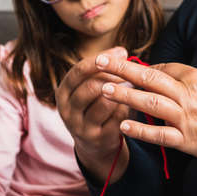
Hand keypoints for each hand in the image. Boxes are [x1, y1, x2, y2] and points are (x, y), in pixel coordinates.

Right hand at [55, 47, 130, 181]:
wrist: (94, 143)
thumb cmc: (94, 105)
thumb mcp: (90, 87)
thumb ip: (102, 69)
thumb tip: (122, 51)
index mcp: (63, 92)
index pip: (78, 71)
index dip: (99, 60)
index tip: (122, 52)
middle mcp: (67, 110)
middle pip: (90, 87)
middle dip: (113, 77)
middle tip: (130, 73)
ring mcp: (81, 127)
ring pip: (104, 103)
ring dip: (122, 92)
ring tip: (133, 85)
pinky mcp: (97, 139)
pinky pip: (117, 117)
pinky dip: (126, 107)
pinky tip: (132, 102)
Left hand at [95, 54, 196, 169]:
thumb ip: (189, 78)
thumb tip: (166, 73)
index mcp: (196, 77)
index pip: (162, 68)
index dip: (142, 68)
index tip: (128, 70)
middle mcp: (188, 95)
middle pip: (150, 78)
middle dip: (122, 69)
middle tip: (101, 62)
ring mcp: (187, 118)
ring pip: (151, 103)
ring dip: (126, 96)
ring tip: (105, 90)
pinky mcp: (188, 140)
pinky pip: (160, 134)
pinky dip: (140, 130)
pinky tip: (123, 125)